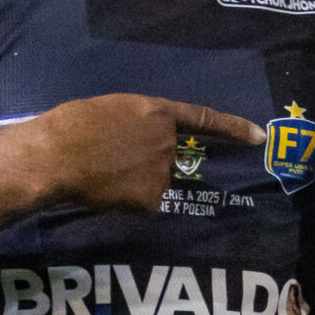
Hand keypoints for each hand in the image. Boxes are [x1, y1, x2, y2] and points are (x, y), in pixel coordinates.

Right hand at [26, 95, 265, 210]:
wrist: (55, 155)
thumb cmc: (71, 125)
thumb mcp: (111, 111)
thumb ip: (135, 123)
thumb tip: (136, 143)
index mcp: (157, 112)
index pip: (204, 119)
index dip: (234, 128)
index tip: (259, 135)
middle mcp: (167, 142)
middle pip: (169, 157)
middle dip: (146, 162)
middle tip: (110, 161)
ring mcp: (162, 171)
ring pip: (155, 182)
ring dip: (134, 183)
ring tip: (99, 175)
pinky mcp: (152, 199)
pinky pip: (144, 203)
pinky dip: (127, 202)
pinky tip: (104, 192)